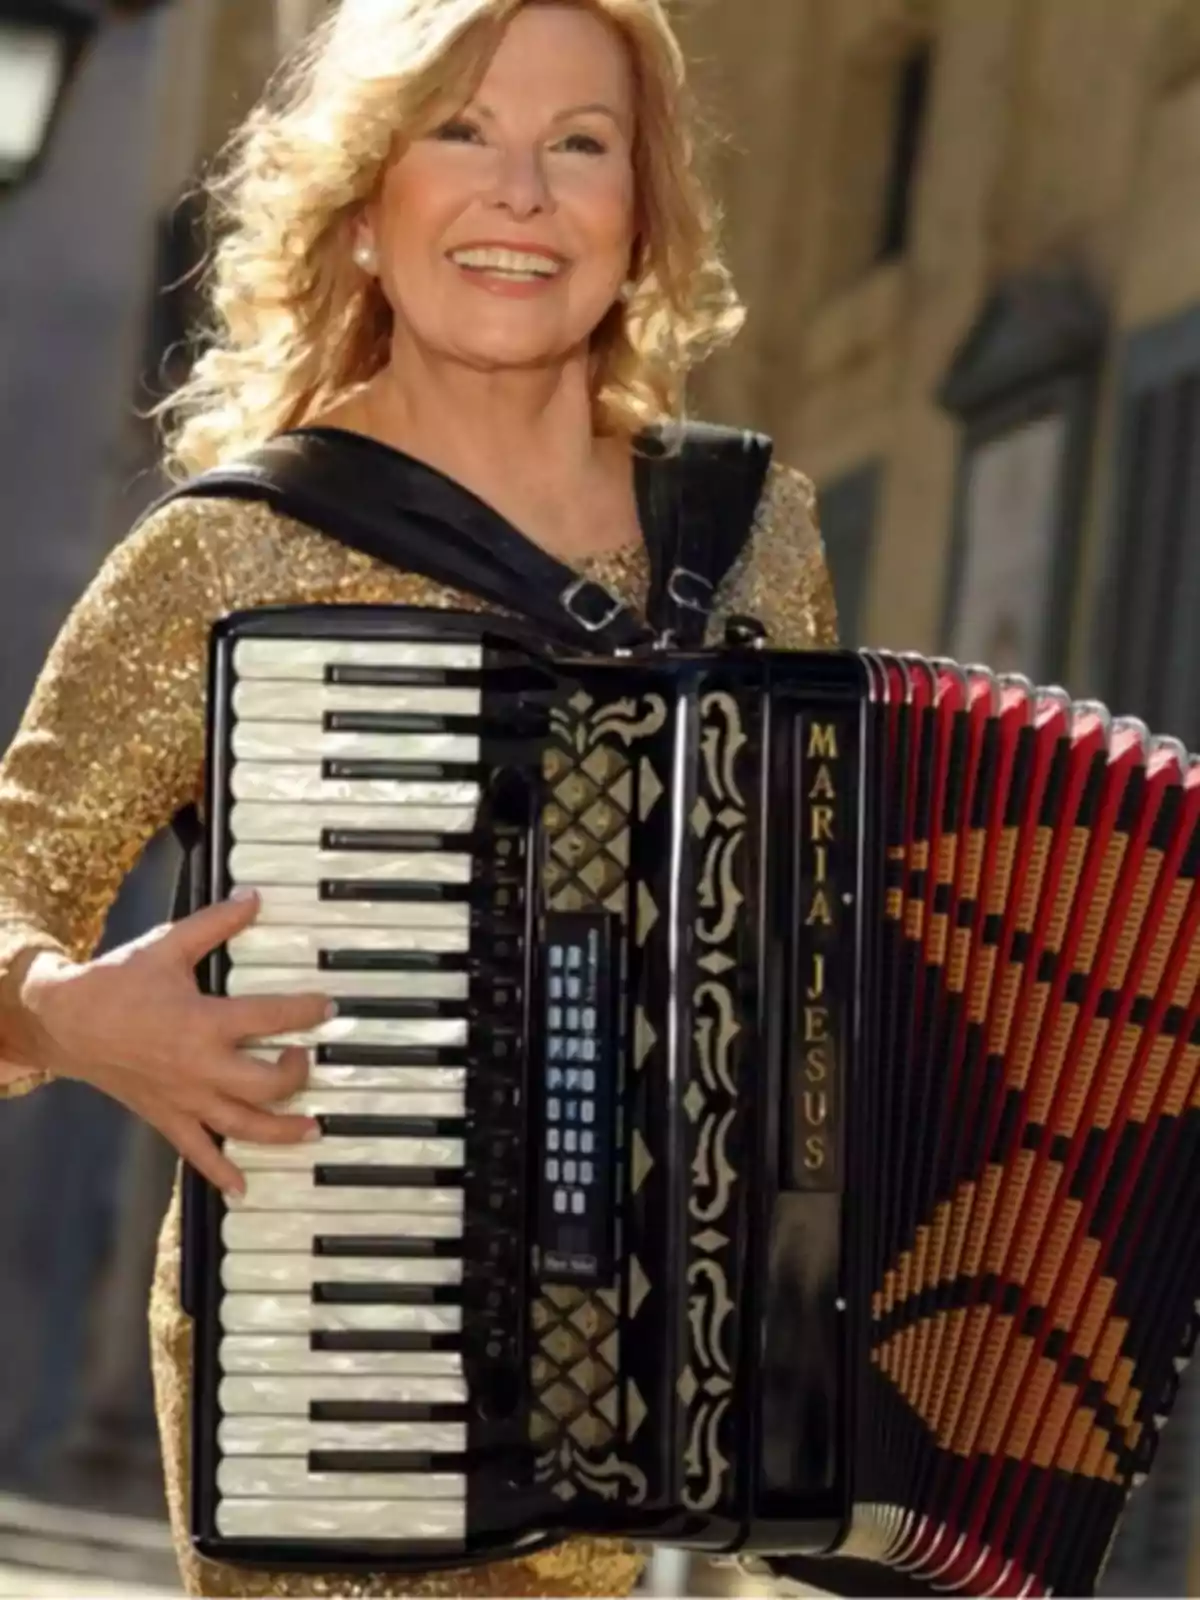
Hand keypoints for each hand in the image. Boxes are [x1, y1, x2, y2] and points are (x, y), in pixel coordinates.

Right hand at [20, 890, 329, 1196]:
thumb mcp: (168, 946)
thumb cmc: (117, 983)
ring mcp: (185, 1098)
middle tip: (307, 1059)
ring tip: (312, 1129)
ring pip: (244, 1126)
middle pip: (267, 1084)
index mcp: (204, 1022)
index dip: (306, 1011)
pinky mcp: (166, 1117)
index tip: (328, 1008)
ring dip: (283, 1131)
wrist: (65, 1021)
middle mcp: (200, 1067)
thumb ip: (215, 924)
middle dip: (297, 1075)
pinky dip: (221, 1172)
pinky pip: (198, 1153)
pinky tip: (242, 1186)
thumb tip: (253, 898)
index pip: (271, 1018)